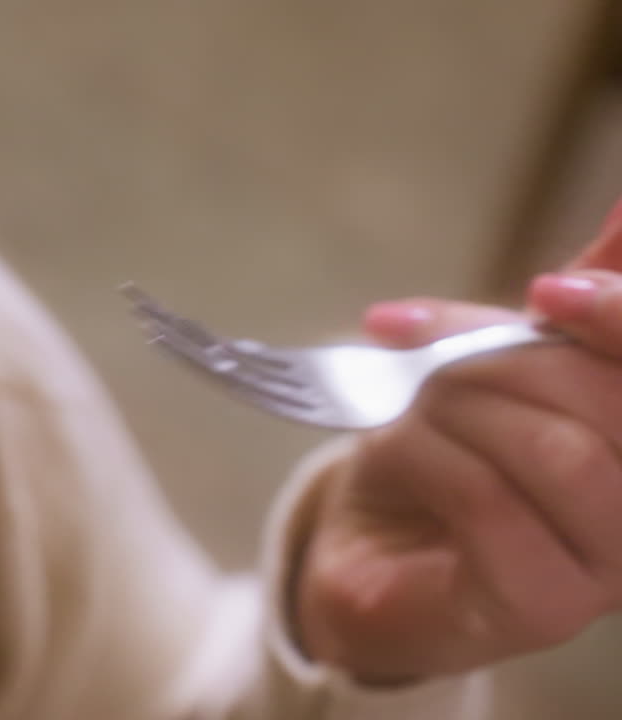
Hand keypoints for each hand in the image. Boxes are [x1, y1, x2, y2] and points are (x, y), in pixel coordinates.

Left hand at [293, 271, 621, 681]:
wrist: (363, 559)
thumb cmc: (444, 459)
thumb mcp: (501, 366)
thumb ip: (576, 304)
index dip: (619, 314)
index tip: (546, 291)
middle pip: (611, 403)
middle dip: (501, 355)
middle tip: (414, 340)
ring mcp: (604, 572)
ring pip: (560, 454)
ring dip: (461, 405)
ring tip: (403, 402)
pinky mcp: (538, 608)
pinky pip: (491, 504)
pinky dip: (426, 455)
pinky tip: (391, 450)